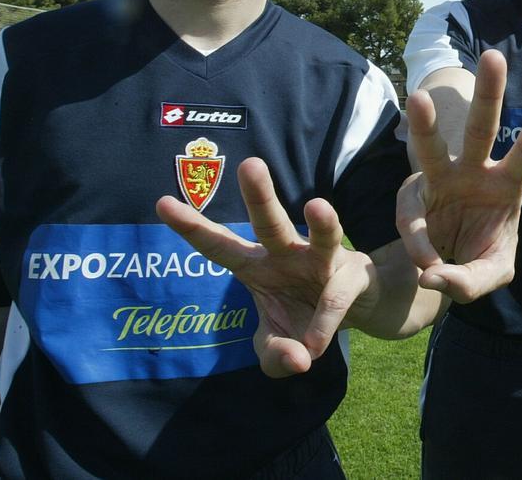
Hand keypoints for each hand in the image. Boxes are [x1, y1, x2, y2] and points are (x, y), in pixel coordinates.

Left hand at [156, 158, 373, 377]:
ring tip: (318, 206)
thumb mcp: (280, 348)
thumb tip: (299, 358)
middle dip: (260, 194)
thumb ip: (276, 358)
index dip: (192, 227)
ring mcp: (324, 261)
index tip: (162, 204)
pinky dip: (323, 324)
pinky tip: (313, 346)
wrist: (359, 311)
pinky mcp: (354, 274)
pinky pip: (337, 297)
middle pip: (271, 222)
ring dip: (322, 221)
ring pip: (323, 235)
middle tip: (250, 164)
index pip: (220, 245)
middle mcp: (288, 254)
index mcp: (257, 265)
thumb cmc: (307, 320)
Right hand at [396, 50, 521, 302]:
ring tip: (419, 99)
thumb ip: (469, 281)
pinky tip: (425, 260)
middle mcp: (473, 172)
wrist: (441, 270)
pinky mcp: (411, 199)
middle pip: (482, 128)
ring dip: (427, 124)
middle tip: (494, 56)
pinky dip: (416, 239)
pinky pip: (410, 214)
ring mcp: (439, 180)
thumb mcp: (489, 276)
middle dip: (489, 92)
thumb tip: (431, 275)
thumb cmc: (476, 260)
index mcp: (507, 185)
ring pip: (433, 148)